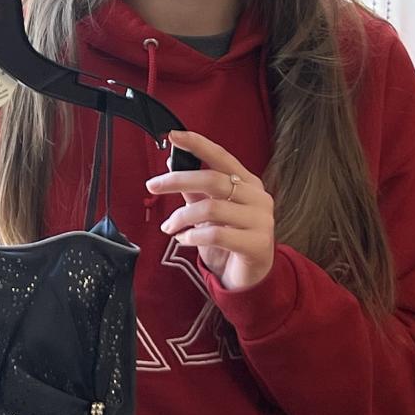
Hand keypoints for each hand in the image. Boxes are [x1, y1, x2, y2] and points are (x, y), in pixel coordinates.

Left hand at [144, 129, 274, 290]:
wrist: (250, 278)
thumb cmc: (228, 240)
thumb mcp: (208, 213)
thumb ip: (194, 190)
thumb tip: (172, 164)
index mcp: (248, 183)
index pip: (221, 157)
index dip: (197, 144)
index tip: (172, 136)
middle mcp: (258, 197)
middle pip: (212, 179)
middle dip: (177, 180)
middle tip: (152, 185)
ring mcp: (261, 220)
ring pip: (211, 208)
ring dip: (181, 217)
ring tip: (168, 227)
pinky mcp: (258, 244)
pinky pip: (216, 234)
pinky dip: (193, 236)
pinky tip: (183, 240)